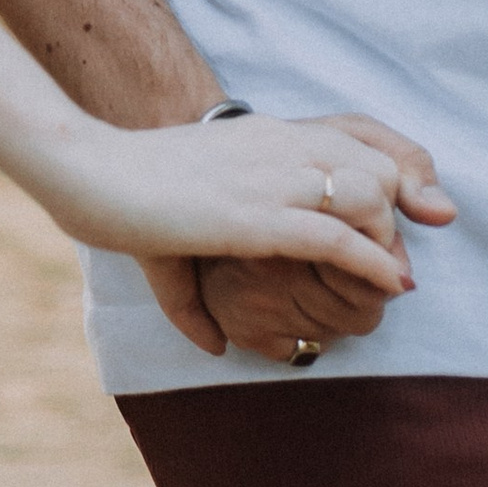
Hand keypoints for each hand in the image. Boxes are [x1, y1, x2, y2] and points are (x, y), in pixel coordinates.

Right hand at [52, 111, 454, 344]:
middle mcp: (278, 148)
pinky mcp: (257, 218)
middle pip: (375, 164)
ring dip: (389, 239)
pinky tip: (390, 286)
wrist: (89, 169)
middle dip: (398, 211)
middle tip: (397, 261)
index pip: (352, 143)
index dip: (380, 186)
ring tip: (395, 279)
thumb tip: (212, 348)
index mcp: (263, 138)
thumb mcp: (172, 239)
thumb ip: (193, 298)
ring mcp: (270, 179)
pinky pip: (336, 235)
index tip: (386, 234)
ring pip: (368, 194)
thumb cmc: (119, 194)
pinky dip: (373, 263)